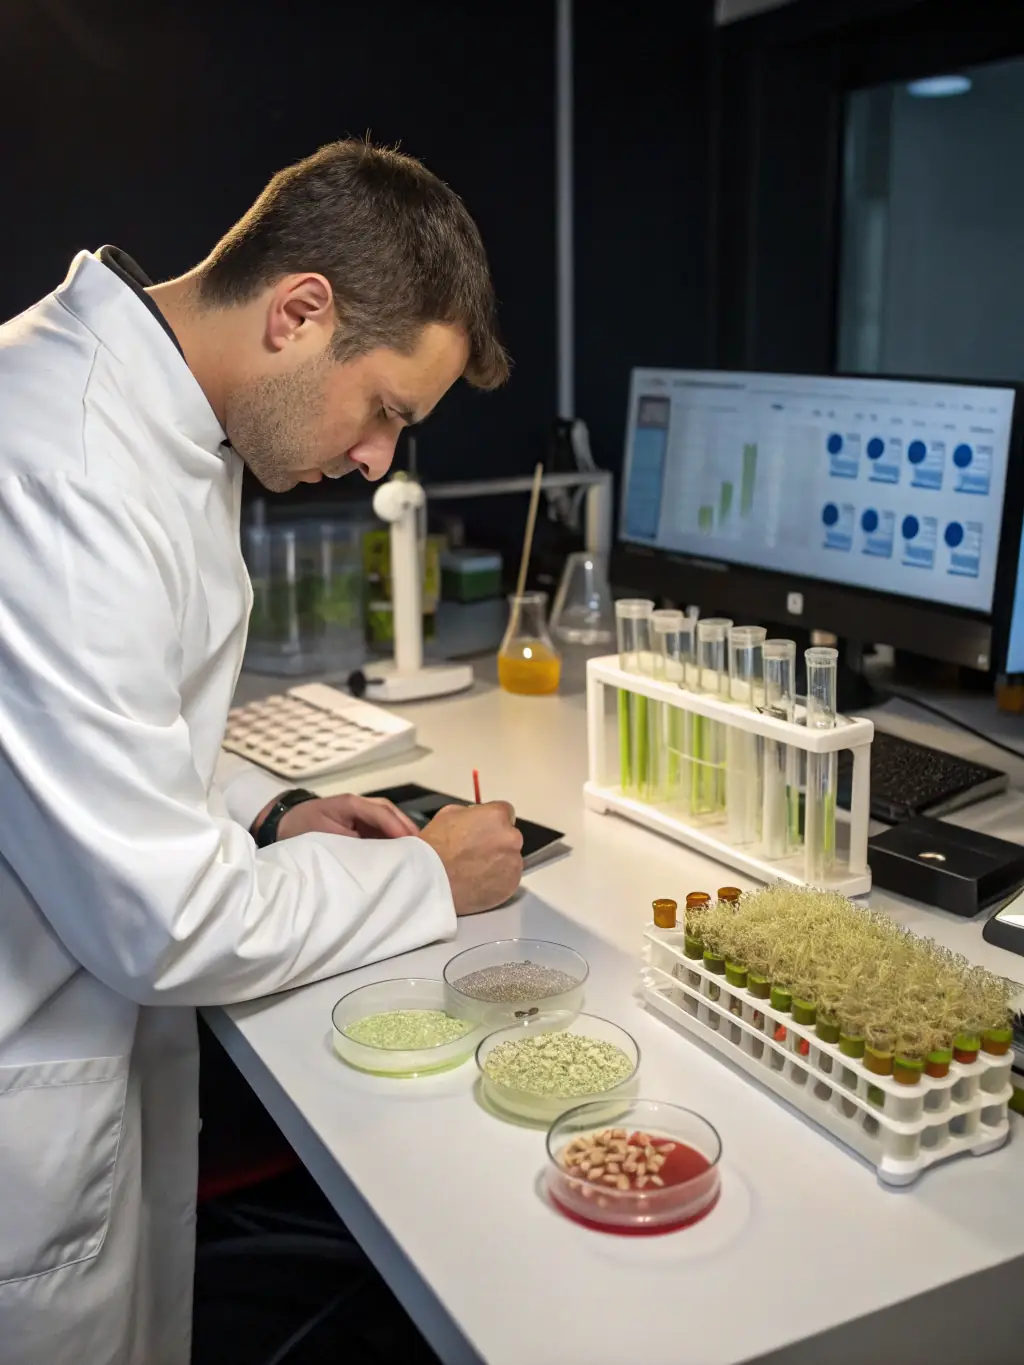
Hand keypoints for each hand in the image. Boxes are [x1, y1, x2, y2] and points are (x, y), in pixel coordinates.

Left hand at [275, 794, 419, 840]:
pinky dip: (393, 840)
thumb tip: (373, 856)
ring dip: (402, 835)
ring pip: (388, 820)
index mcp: (350, 803)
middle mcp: (359, 805)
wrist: (283, 824)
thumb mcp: (322, 838)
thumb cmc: (300, 829)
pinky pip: (381, 830)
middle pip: (389, 813)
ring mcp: (361, 814)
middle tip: (424, 849)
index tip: (411, 843)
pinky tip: (402, 853)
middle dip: (407, 829)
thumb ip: (348, 844)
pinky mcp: (360, 825)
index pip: (380, 812)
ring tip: (418, 852)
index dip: (396, 827)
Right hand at [418, 801, 522, 914]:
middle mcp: (511, 838)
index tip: (484, 830)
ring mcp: (513, 864)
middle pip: (509, 837)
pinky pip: (507, 880)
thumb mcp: (448, 814)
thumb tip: (476, 818)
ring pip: (510, 860)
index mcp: (497, 816)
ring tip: (474, 871)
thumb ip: (471, 813)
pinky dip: (497, 881)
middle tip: (476, 853)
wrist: (431, 881)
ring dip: (498, 862)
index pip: (506, 812)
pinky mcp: (511, 886)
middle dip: (497, 842)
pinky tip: (478, 882)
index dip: (492, 822)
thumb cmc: (435, 847)